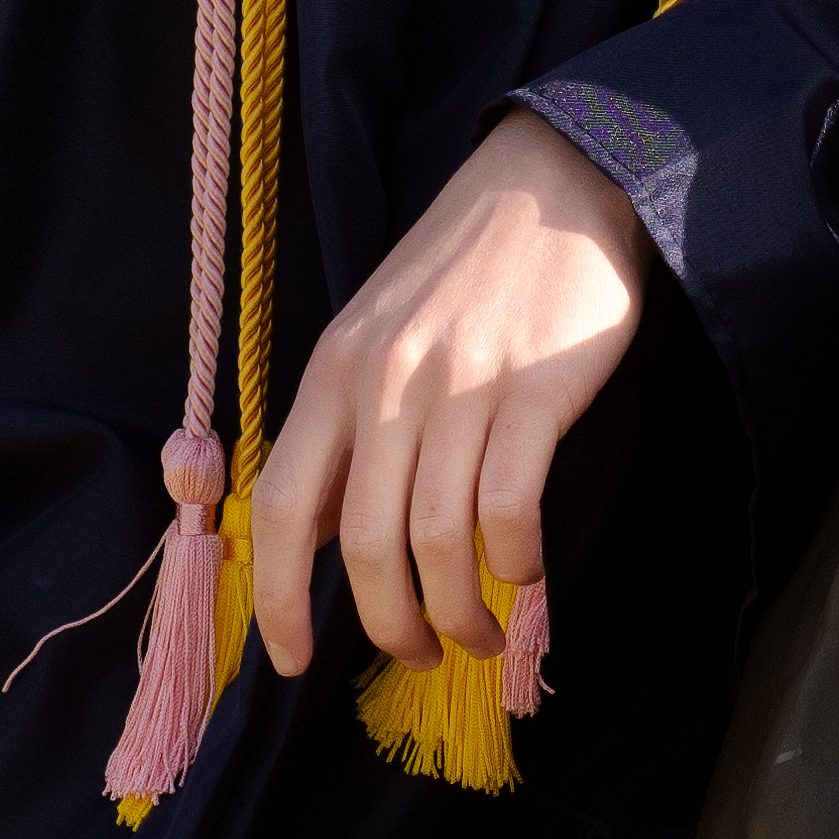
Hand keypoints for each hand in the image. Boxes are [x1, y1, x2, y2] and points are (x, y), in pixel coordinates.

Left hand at [252, 109, 648, 703]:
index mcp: (334, 371)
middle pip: (364, 542)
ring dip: (456, 610)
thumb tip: (329, 533)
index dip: (279, 596)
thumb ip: (350, 422)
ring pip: (438, 538)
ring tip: (478, 634)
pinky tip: (525, 572)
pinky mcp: (536, 389)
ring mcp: (461, 385)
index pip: (283, 504)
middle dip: (389, 624)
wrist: (559, 179)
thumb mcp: (378, 330)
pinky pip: (511, 504)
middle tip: (420, 656)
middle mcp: (386, 381)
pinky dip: (515, 559)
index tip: (295, 658)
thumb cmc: (468, 268)